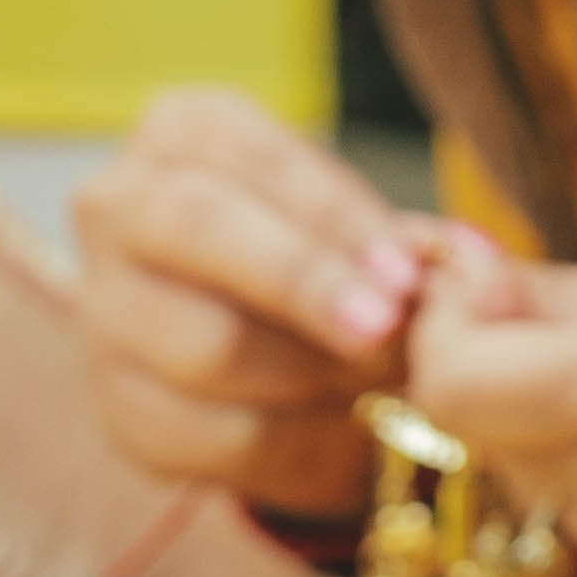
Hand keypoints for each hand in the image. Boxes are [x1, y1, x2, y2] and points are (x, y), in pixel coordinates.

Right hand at [67, 87, 439, 528]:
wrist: (257, 333)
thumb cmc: (316, 247)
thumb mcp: (349, 220)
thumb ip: (394, 242)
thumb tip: (472, 268)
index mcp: (182, 131)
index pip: (258, 162)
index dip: (335, 221)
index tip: (405, 274)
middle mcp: (118, 205)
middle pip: (203, 232)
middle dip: (304, 283)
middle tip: (385, 331)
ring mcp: (104, 311)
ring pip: (208, 346)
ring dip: (314, 373)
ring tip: (382, 380)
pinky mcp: (119, 408)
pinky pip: (212, 438)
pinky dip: (295, 444)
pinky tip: (344, 430)